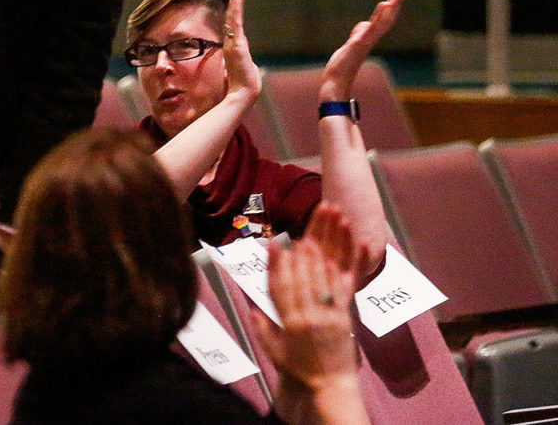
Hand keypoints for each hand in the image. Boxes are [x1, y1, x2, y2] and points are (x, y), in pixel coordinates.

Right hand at [222, 0, 261, 105]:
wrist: (243, 93)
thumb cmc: (243, 86)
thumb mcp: (241, 72)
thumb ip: (236, 66)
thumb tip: (229, 71)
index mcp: (233, 49)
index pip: (232, 28)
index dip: (232, 15)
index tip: (234, 4)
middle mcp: (231, 43)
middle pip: (231, 19)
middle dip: (234, 3)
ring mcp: (233, 42)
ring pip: (233, 17)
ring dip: (236, 1)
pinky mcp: (236, 43)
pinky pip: (235, 22)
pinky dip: (236, 9)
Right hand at [252, 203, 359, 389]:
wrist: (329, 388)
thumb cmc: (298, 370)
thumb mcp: (272, 351)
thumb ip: (261, 326)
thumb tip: (249, 303)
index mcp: (289, 322)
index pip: (280, 286)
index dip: (276, 263)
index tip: (274, 243)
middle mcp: (309, 314)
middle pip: (305, 272)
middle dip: (307, 242)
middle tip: (311, 217)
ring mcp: (330, 313)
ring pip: (327, 271)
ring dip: (330, 241)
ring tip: (333, 216)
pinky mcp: (346, 314)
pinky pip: (348, 284)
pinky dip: (352, 261)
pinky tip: (355, 241)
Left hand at [319, 0, 408, 101]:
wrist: (336, 81)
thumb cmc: (344, 65)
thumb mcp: (351, 44)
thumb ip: (359, 34)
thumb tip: (364, 24)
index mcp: (369, 37)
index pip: (384, 19)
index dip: (393, 6)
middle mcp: (369, 39)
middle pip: (386, 18)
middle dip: (395, 4)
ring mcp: (364, 42)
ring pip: (380, 24)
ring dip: (388, 10)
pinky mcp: (356, 46)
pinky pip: (367, 32)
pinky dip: (374, 22)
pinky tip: (380, 10)